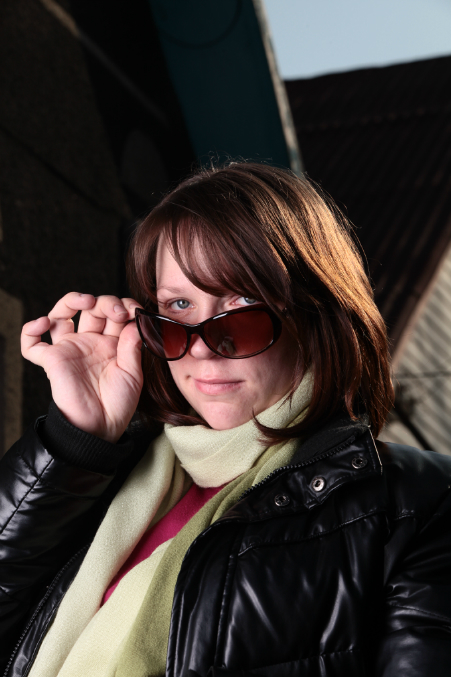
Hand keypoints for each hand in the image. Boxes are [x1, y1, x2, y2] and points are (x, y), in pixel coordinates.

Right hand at [21, 293, 143, 442]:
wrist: (101, 428)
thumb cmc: (118, 404)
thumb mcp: (133, 373)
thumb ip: (132, 346)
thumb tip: (135, 320)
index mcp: (111, 343)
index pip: (114, 313)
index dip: (124, 306)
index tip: (134, 310)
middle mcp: (89, 342)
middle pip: (91, 308)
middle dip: (105, 302)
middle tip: (118, 311)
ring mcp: (70, 349)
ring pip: (60, 314)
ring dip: (72, 300)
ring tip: (86, 300)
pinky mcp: (52, 360)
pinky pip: (31, 343)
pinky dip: (30, 329)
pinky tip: (43, 322)